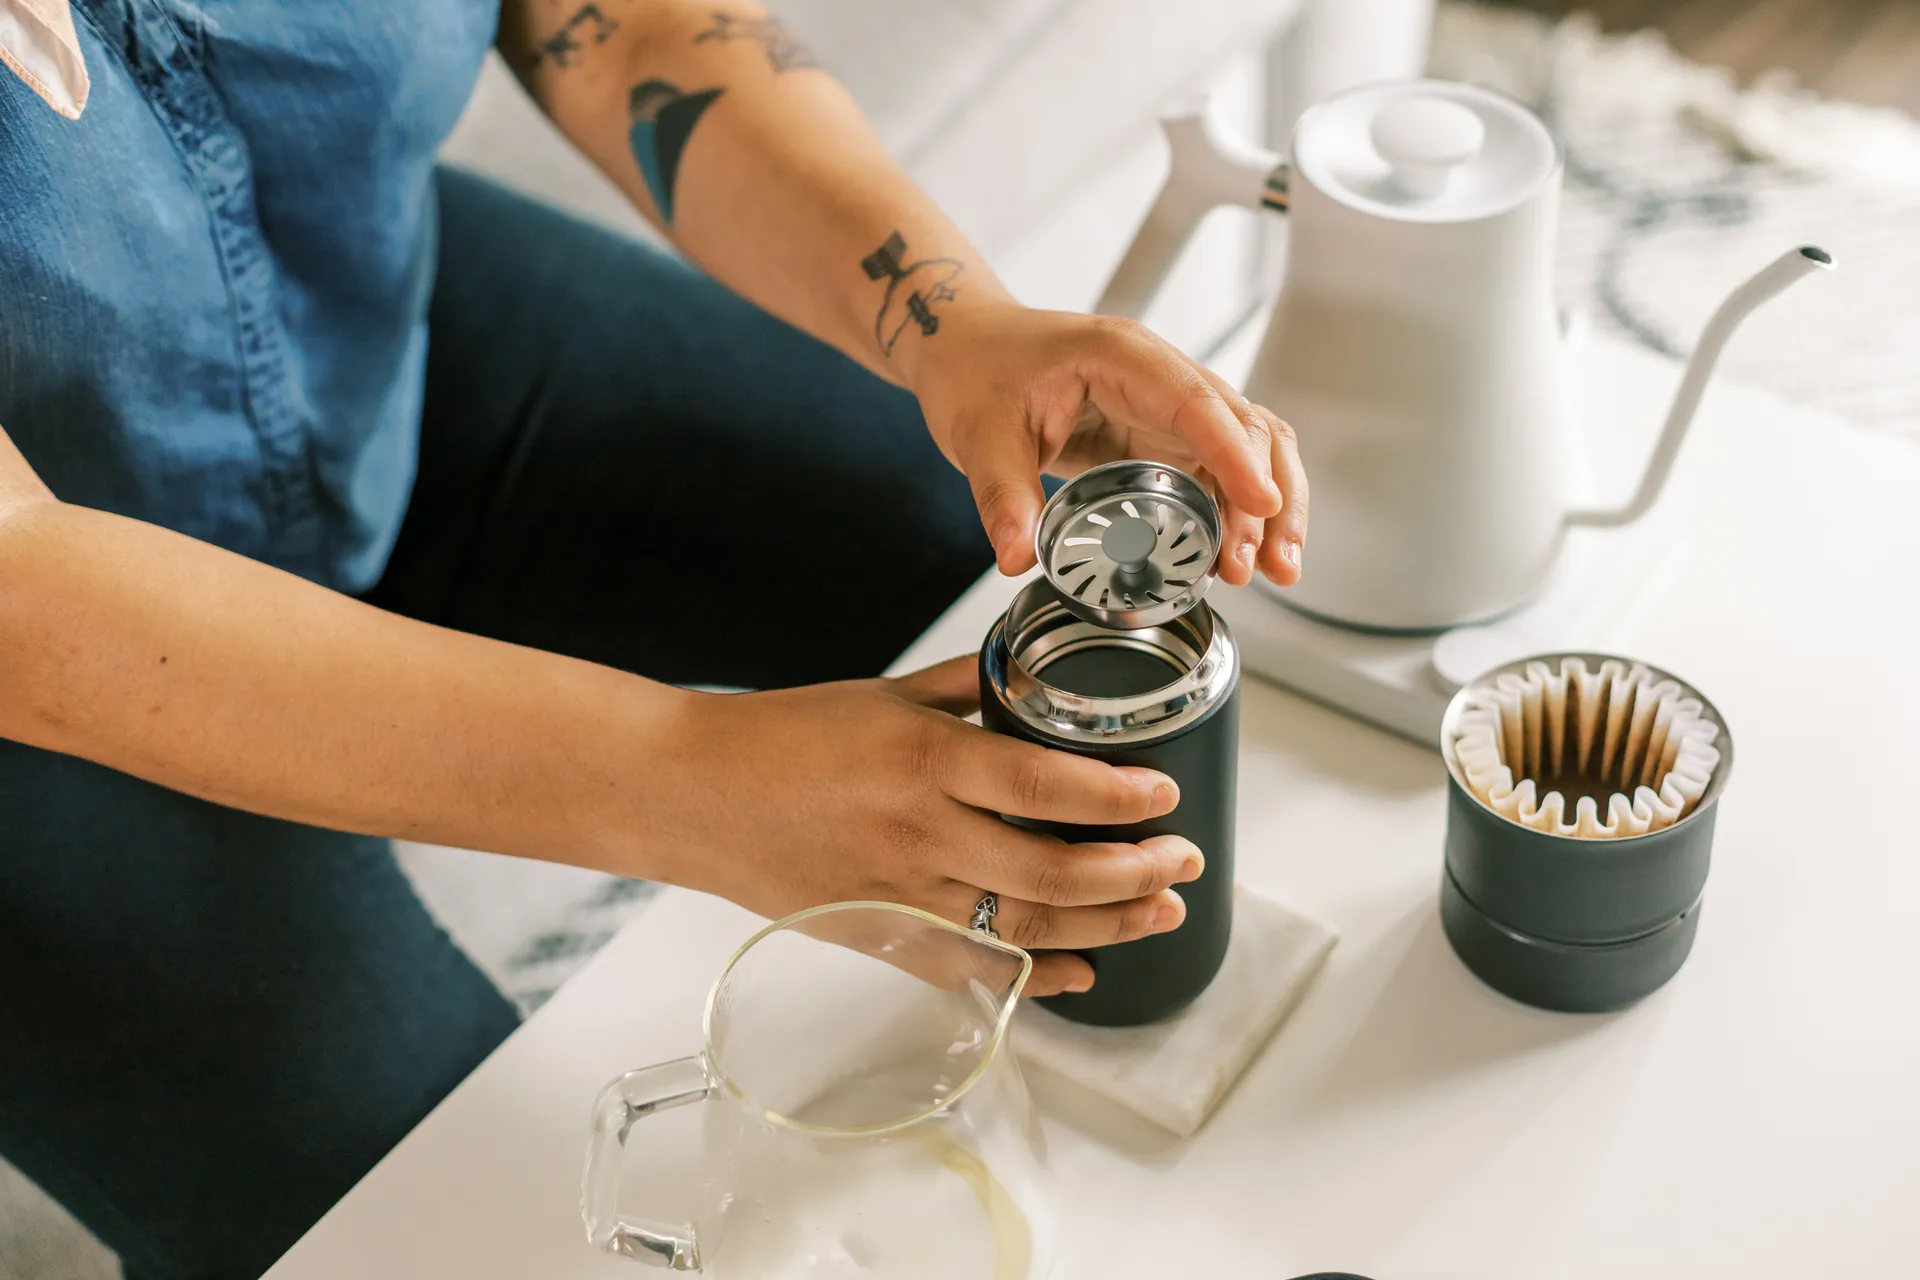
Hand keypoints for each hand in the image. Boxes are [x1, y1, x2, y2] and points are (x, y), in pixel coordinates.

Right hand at [644, 656, 1204, 996]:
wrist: (692, 792)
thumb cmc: (782, 736)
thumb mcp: (883, 693)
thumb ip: (968, 687)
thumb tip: (1037, 671)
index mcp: (923, 759)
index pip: (1044, 785)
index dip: (1118, 799)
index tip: (1166, 797)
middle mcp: (918, 833)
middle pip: (1051, 872)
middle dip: (1134, 874)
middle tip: (1183, 864)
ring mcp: (899, 894)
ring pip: (1023, 929)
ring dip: (1105, 928)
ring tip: (1158, 914)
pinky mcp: (878, 934)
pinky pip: (969, 970)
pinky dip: (1032, 977)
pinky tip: (1082, 971)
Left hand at [906, 302, 1307, 587]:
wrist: (965, 349)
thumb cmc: (978, 371)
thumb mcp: (980, 436)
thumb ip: (1003, 496)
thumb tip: (1019, 557)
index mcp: (1122, 358)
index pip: (1196, 404)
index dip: (1235, 456)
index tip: (1262, 504)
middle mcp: (1159, 375)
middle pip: (1244, 426)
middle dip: (1266, 498)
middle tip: (1258, 565)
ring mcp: (1166, 404)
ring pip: (1249, 446)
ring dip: (1271, 507)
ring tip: (1276, 569)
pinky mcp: (1161, 434)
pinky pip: (1220, 467)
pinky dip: (1240, 509)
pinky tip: (1241, 553)